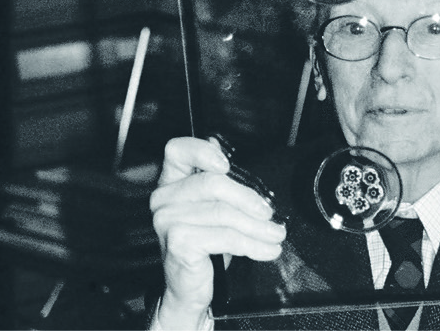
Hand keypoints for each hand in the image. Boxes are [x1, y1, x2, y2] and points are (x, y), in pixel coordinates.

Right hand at [150, 137, 285, 329]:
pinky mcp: (179, 243)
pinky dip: (252, 244)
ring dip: (257, 227)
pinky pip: (225, 237)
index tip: (227, 164)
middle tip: (269, 213)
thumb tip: (224, 148)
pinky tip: (265, 250)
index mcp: (171, 182)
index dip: (202, 151)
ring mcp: (168, 221)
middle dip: (248, 199)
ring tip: (275, 234)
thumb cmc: (203, 246)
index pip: (177, 151)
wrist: (187, 291)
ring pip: (224, 213)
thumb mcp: (213, 209)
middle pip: (212, 183)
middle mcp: (164, 198)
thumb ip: (218, 182)